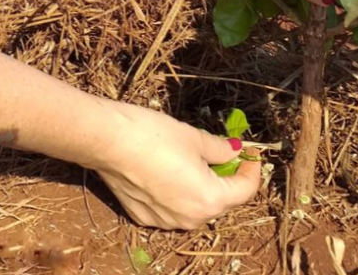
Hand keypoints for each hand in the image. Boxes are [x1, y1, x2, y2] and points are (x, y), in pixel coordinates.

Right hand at [97, 104, 259, 229]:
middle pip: (219, 201)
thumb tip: (235, 152)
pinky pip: (169, 209)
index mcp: (209, 199)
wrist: (107, 141)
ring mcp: (165, 222)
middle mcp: (191, 219)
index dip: (251, 169)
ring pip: (194, 207)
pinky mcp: (143, 217)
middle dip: (225, 179)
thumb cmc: (152, 135)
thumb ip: (220, 149)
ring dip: (199, 187)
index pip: (245, 190)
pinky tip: (164, 170)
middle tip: (222, 153)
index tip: (249, 153)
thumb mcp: (193, 137)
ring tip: (190, 160)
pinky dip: (174, 193)